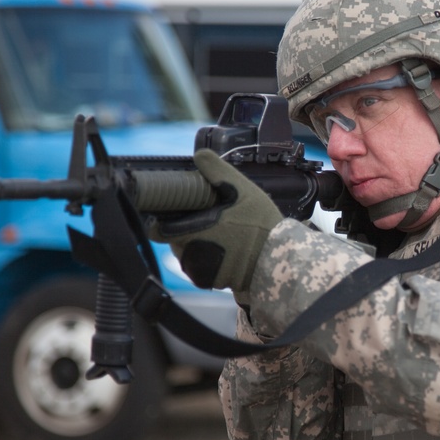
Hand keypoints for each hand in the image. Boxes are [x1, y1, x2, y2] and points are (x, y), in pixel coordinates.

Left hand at [149, 149, 281, 291]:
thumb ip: (217, 172)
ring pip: (187, 254)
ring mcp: (200, 273)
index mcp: (192, 232)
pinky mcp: (210, 284)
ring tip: (220, 235)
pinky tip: (225, 250)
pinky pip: (199, 269)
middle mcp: (191, 256)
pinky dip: (207, 259)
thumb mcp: (243, 191)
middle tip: (209, 220)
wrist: (281, 261)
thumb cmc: (262, 226)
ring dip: (196, 244)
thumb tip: (199, 155)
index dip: (162, 220)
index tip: (175, 213)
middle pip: (174, 240)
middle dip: (186, 229)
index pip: (158, 230)